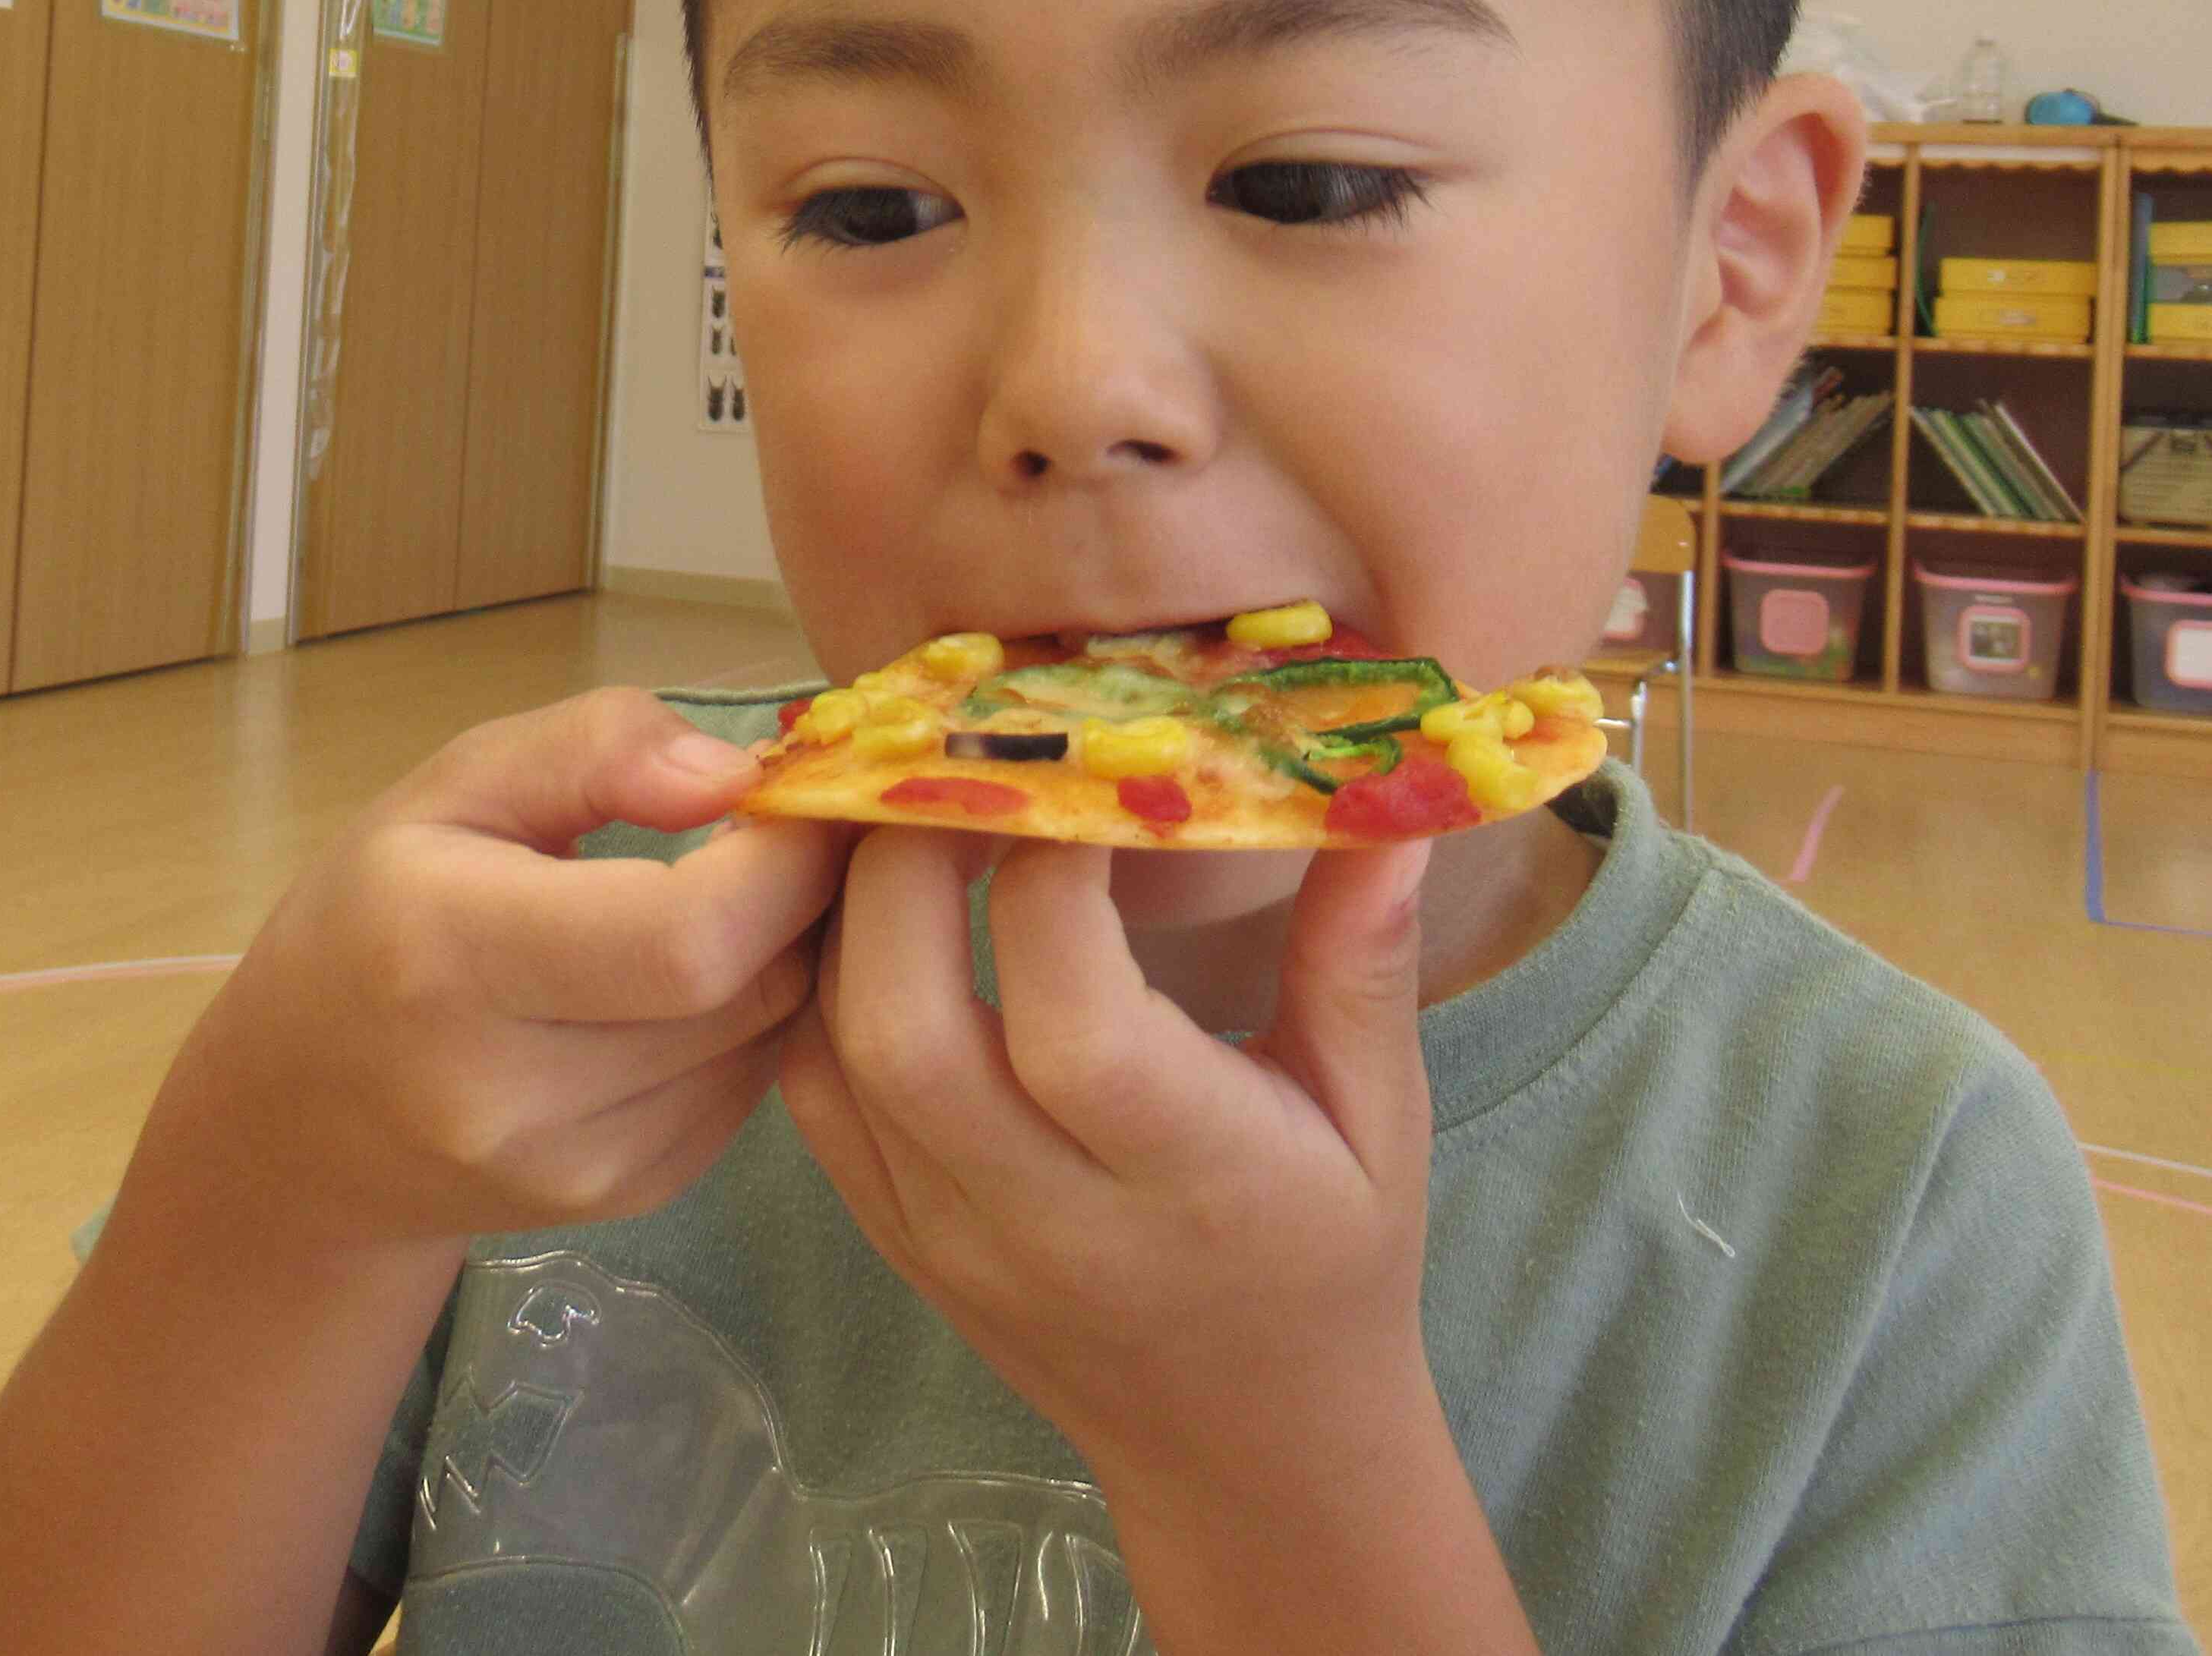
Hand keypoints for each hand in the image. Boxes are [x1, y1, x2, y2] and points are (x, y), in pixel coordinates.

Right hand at [171, 687, 851, 1250]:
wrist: (301, 1119)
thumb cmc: (378, 914)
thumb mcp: (453, 784)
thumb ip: (595, 748)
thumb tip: (736, 774)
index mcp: (449, 958)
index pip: (687, 935)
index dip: (783, 857)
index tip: (794, 794)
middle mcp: (509, 1093)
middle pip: (750, 988)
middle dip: (802, 896)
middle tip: (782, 833)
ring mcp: (573, 1169)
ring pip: (770, 1038)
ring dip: (787, 956)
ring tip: (734, 897)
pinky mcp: (626, 1201)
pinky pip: (752, 1089)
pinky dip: (756, 1018)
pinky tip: (699, 980)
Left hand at [778, 832, 1439, 1486]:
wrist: (1249, 1452)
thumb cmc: (1334, 1260)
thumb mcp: (1381, 1112)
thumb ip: (1364, 954)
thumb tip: (1399, 794)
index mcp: (1183, 1179)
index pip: (1071, 1017)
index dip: (1050, 871)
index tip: (1080, 767)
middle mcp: (1042, 1216)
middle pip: (906, 1028)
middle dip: (907, 866)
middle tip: (959, 757)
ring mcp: (946, 1235)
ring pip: (835, 1052)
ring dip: (849, 912)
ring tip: (911, 807)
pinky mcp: (894, 1237)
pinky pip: (813, 1094)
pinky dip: (823, 986)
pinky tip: (879, 911)